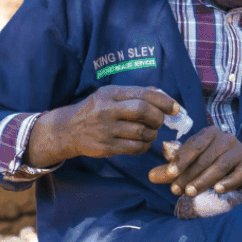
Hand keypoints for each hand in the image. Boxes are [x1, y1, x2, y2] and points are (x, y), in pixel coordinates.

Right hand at [24, 86, 179, 166]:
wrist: (67, 130)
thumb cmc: (94, 110)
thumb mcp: (109, 95)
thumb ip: (133, 94)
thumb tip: (162, 94)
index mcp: (111, 93)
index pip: (142, 94)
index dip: (163, 101)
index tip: (174, 107)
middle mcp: (108, 110)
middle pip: (142, 111)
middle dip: (158, 117)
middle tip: (160, 121)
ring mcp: (106, 129)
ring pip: (141, 132)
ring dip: (152, 133)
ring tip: (150, 132)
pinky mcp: (106, 147)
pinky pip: (134, 148)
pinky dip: (144, 146)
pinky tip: (143, 143)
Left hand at [148, 126, 241, 196]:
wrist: (240, 166)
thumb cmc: (210, 161)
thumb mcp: (191, 162)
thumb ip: (171, 169)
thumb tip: (150, 177)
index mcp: (209, 132)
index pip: (194, 145)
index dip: (181, 160)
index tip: (169, 174)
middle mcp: (226, 138)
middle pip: (205, 157)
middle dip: (189, 174)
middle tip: (176, 189)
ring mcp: (239, 151)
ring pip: (220, 166)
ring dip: (204, 180)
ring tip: (190, 192)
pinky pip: (239, 174)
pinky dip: (228, 182)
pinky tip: (217, 190)